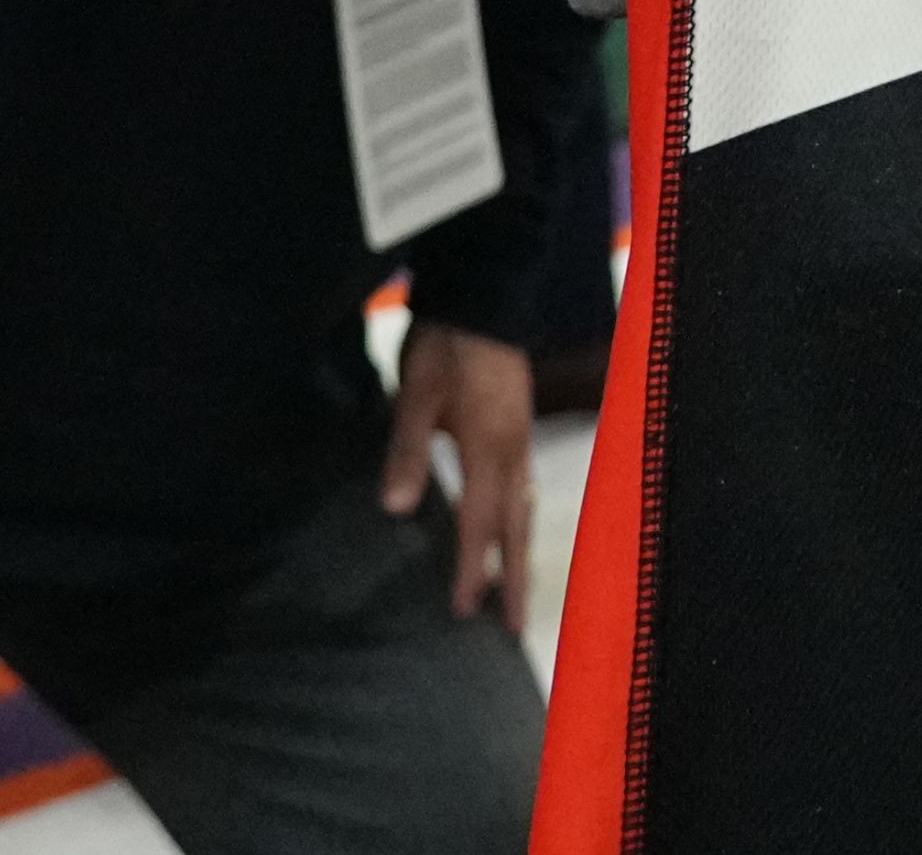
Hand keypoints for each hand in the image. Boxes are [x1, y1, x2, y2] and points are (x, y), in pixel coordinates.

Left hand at [382, 302, 543, 630]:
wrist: (483, 293)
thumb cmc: (445, 343)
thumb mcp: (415, 392)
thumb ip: (407, 449)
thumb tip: (397, 508)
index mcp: (489, 446)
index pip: (482, 522)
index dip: (474, 568)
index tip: (466, 611)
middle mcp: (514, 449)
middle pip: (517, 526)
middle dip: (515, 578)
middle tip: (513, 628)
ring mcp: (521, 436)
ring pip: (525, 508)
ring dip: (520, 553)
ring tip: (516, 590)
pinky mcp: (519, 425)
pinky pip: (524, 486)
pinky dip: (518, 519)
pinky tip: (509, 527)